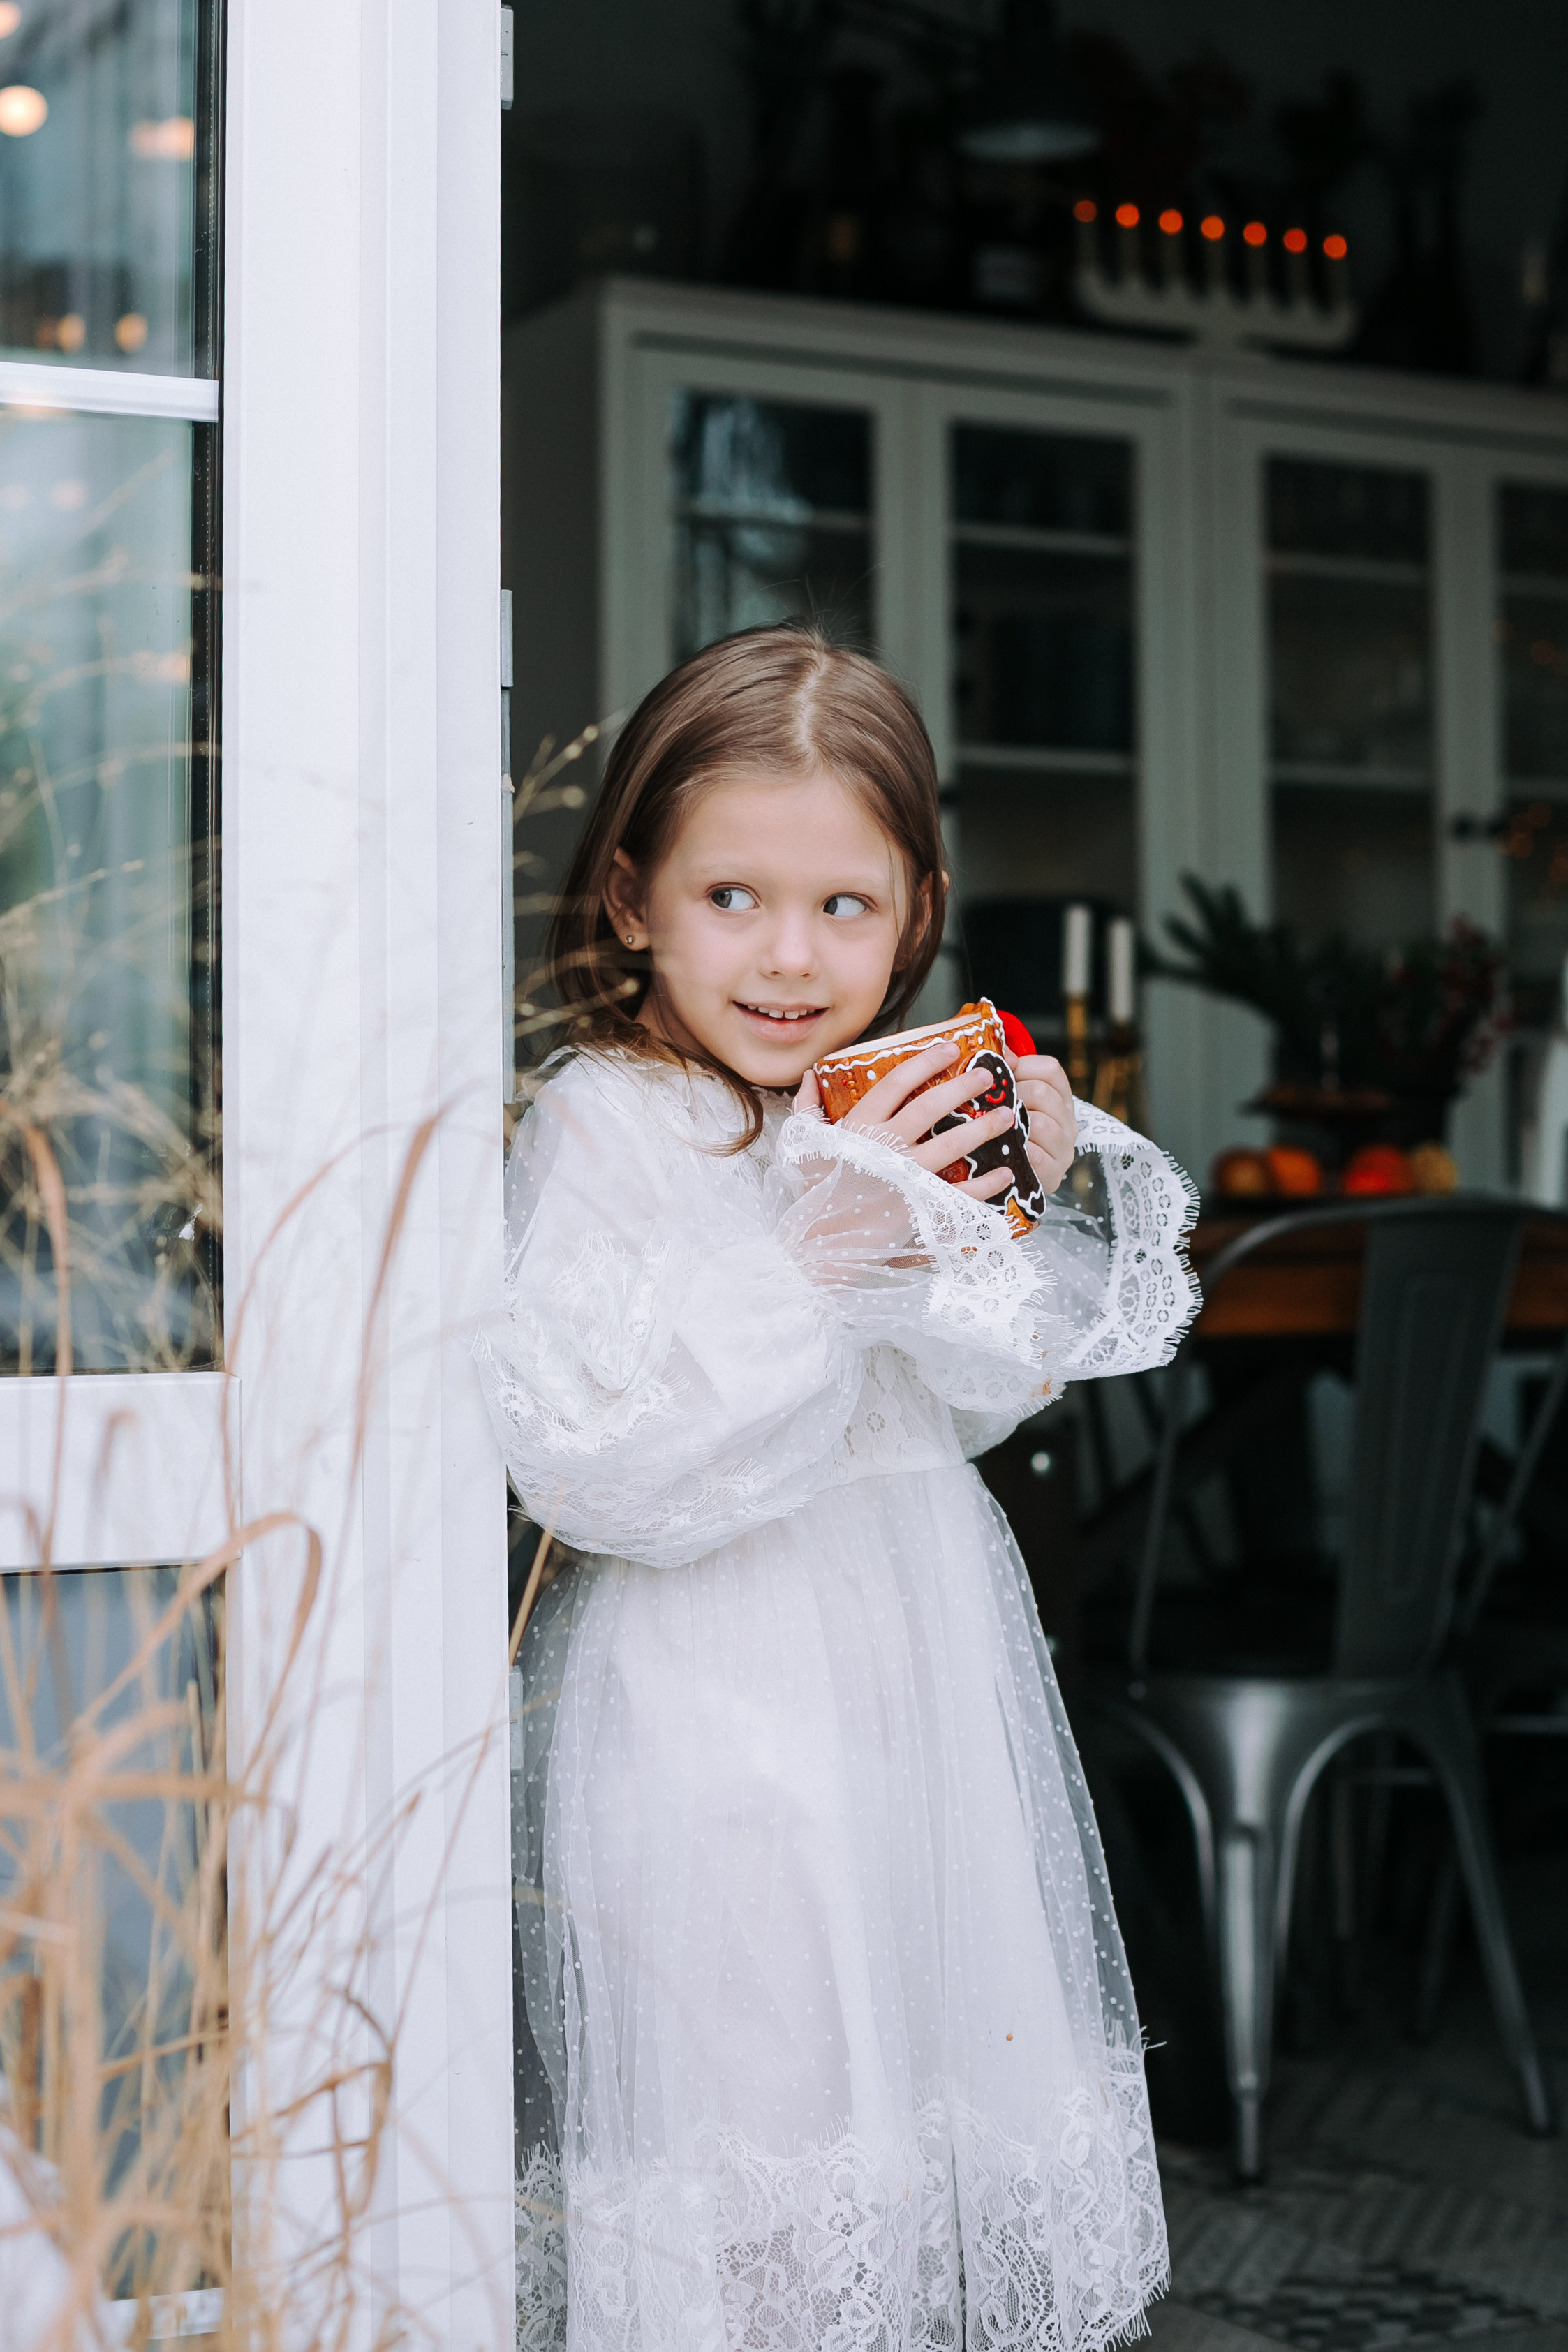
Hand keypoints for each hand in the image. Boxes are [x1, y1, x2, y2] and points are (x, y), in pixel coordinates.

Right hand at [794, 1042, 1021, 1200]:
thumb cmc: (815, 1194)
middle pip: (932, 1105)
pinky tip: (1006, 1171)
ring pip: (954, 1142)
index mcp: (860, 1126)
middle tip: (988, 1077)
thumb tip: (809, 1076)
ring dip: (985, 1127)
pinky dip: (988, 1182)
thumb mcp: (804, 1146)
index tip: (951, 1048)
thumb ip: (808, 1108)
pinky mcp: (921, 1207)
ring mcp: (907, 1177)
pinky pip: (963, 1192)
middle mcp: (887, 1146)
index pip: (898, 1081)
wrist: (821, 1246)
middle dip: (964, 1086)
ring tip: (1008, 1116)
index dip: (927, 1060)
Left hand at [1008, 1051, 1077, 1195]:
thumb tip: (1000, 1051)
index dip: (1022, 1067)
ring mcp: (1064, 1149)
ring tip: (995, 1129)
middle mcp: (1069, 1123)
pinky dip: (1015, 1151)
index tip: (1002, 1077)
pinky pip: (1035, 1154)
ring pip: (1040, 1122)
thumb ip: (1007, 1076)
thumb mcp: (1010, 1103)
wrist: (1011, 1184)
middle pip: (1041, 1093)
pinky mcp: (1053, 1174)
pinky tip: (1003, 1152)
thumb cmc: (1006, 1137)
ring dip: (1012, 1124)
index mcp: (1060, 1100)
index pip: (1050, 1070)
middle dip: (1012, 1097)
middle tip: (991, 1107)